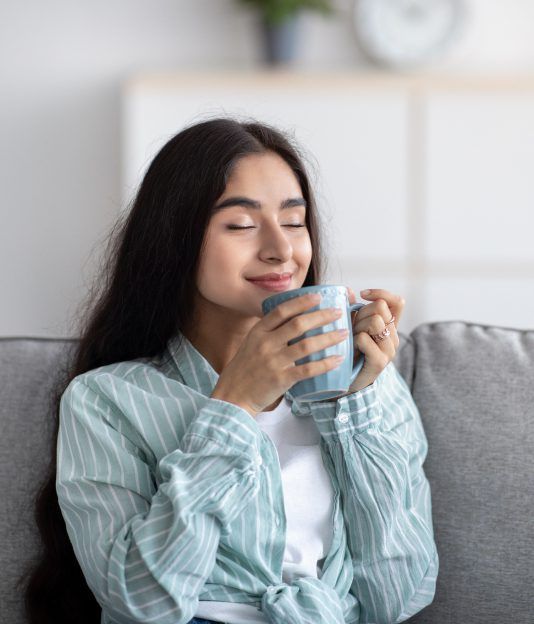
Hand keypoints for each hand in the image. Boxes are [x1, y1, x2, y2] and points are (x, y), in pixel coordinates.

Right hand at [211, 293, 348, 416]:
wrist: (232, 397)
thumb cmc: (243, 370)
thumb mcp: (250, 344)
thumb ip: (268, 333)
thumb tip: (292, 320)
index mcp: (258, 332)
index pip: (281, 311)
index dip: (301, 302)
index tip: (318, 296)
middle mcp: (265, 344)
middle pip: (298, 324)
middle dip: (321, 316)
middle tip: (337, 312)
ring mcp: (273, 362)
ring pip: (306, 345)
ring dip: (328, 338)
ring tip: (344, 333)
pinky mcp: (281, 379)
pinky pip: (308, 370)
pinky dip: (325, 364)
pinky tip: (337, 359)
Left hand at [345, 287, 404, 392]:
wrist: (345, 382)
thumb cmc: (348, 350)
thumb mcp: (351, 325)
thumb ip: (353, 308)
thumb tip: (349, 290)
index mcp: (390, 326)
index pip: (397, 301)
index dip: (381, 293)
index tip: (363, 294)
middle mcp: (393, 337)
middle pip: (380, 308)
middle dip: (361, 313)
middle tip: (352, 329)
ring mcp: (389, 350)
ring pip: (374, 321)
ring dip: (357, 327)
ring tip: (351, 339)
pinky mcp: (380, 362)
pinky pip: (364, 338)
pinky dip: (354, 340)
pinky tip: (352, 349)